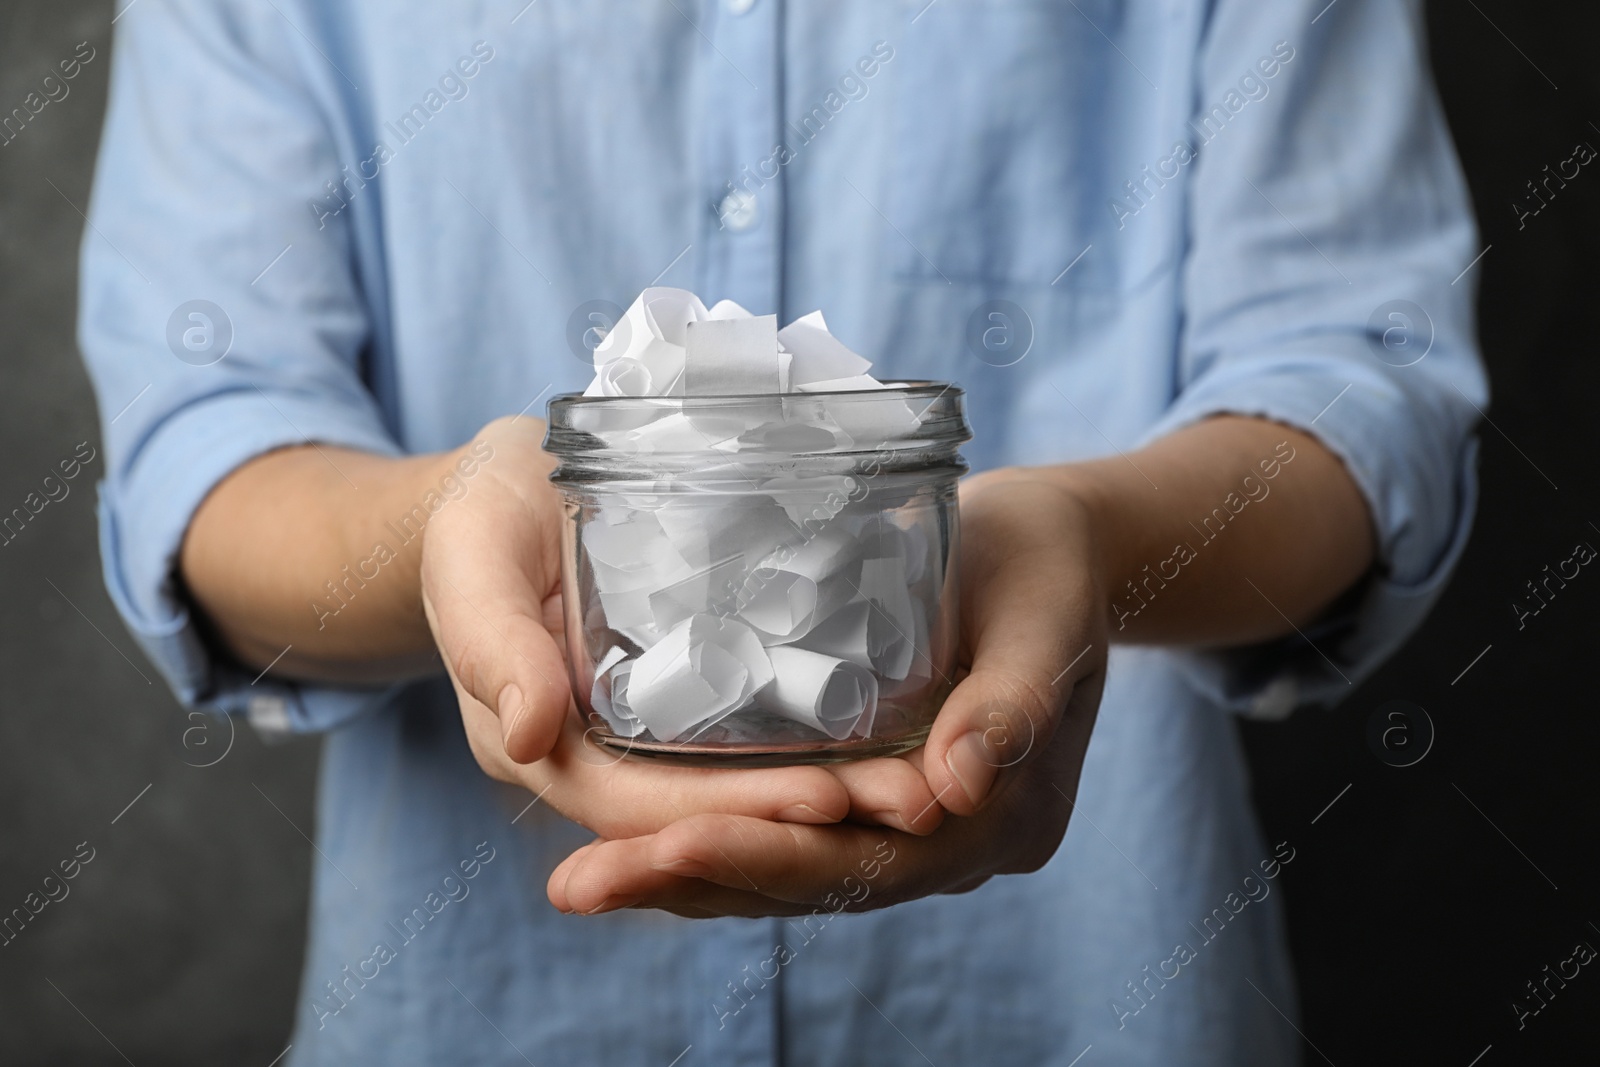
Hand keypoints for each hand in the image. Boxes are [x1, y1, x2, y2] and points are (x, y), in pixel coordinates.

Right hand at [419, 416, 941, 869]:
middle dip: (806, 820)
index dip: (731, 810)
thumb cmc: (483, 514)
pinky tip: (895, 740)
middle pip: (706, 816)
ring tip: (927, 786)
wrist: (507, 490)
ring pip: (737, 792)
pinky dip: (818, 752)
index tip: (828, 801)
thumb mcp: (472, 554)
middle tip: (915, 802)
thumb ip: (489, 639)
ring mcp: (643, 740)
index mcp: (540, 748)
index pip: (640, 808)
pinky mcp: (684, 703)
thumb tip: (529, 735)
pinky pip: (750, 747)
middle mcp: (596, 762)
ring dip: (830, 799)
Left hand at [545, 469, 1108, 916]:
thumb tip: (957, 788)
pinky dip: (706, 836)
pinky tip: (627, 837)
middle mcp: (947, 844)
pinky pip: (781, 829)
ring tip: (579, 883)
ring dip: (681, 876)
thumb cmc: (1049, 569)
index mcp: (1002, 821)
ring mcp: (904, 826)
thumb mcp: (1045, 618)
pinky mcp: (863, 789)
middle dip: (694, 881)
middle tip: (582, 886)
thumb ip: (1011, 701)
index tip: (677, 840)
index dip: (772, 856)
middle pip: (811, 882)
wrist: (1049, 550)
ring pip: (783, 868)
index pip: (874, 862)